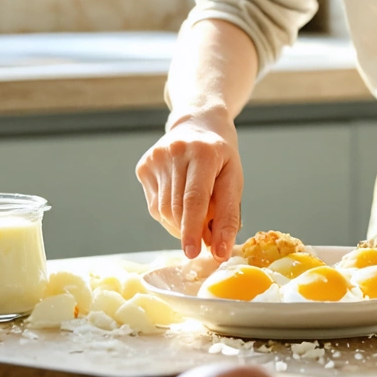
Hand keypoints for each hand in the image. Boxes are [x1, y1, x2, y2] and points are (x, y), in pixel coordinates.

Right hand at [135, 110, 242, 260]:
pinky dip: (169, 214)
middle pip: (176, 208)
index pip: (194, 198)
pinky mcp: (143, 166)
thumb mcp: (234, 179)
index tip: (192, 252)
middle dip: (189, 231)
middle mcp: (175, 151)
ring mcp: (155, 158)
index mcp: (203, 152)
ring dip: (179, 225)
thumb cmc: (220, 155)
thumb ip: (228, 216)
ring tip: (194, 216)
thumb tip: (220, 251)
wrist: (198, 123)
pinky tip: (179, 201)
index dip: (193, 228)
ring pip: (162, 211)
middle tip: (203, 239)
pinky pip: (154, 206)